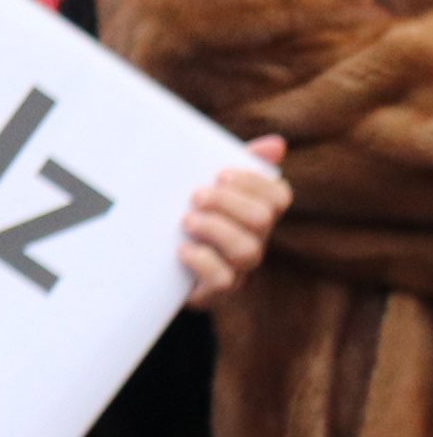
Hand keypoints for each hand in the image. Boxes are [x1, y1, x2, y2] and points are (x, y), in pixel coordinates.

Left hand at [180, 137, 288, 309]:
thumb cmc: (190, 216)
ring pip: (247, 251)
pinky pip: (223, 281)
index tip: (220, 174)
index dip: (255, 183)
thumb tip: (276, 144)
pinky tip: (182, 250)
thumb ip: (236, 163)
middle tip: (196, 196)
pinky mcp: (216, 292)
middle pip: (262, 220)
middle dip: (228, 203)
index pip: (279, 197)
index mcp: (257, 213)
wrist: (157, 267)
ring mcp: (238, 268)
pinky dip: (203, 261)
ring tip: (186, 220)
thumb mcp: (208, 187)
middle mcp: (255, 240)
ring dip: (215, 230)